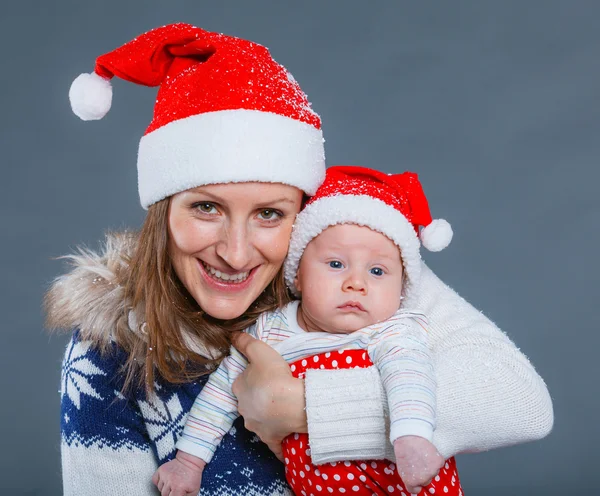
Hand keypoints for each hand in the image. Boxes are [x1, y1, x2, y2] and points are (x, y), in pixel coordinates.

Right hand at [152, 450, 205, 495]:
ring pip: (160, 488)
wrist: (190, 460)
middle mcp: (170, 481)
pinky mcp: (161, 470)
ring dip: (165, 488)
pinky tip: (165, 480)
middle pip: (164, 495)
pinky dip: (158, 482)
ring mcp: (164, 475)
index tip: (175, 494)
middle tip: (175, 489)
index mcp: (178, 488)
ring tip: (172, 483)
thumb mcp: (193, 490)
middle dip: (170, 494)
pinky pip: (155, 480)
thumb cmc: (192, 475)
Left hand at [231, 332, 306, 460]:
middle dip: (258, 398)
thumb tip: (232, 335)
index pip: (242, 381)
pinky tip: (284, 439)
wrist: (290, 403)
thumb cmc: (274, 376)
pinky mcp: (271, 438)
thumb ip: (245, 342)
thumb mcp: (259, 351)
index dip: (252, 377)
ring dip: (266, 417)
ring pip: (258, 420)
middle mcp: (243, 409)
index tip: (265, 374)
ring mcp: (256, 426)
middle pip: (249, 401)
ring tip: (282, 409)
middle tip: (275, 390)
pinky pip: (273, 443)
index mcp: (239, 389)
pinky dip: (277, 443)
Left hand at [393, 435, 443, 494]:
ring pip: (433, 472)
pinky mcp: (439, 463)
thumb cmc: (403, 450)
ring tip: (422, 455)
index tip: (415, 475)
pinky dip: (436, 459)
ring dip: (430, 466)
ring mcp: (432, 472)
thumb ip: (409, 478)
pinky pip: (439, 464)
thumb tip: (415, 482)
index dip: (415, 482)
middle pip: (426, 481)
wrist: (408, 436)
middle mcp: (423, 480)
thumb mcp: (401, 468)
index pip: (416, 490)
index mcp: (411, 482)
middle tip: (418, 462)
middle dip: (423, 473)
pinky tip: (428, 452)